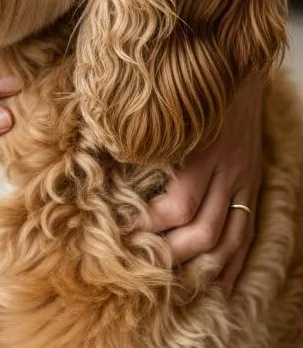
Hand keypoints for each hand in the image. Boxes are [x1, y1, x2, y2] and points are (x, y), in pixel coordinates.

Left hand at [142, 76, 264, 294]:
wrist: (236, 61)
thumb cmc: (185, 81)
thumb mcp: (161, 104)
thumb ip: (137, 129)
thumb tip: (96, 146)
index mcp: (198, 151)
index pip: (176, 206)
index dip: (150, 224)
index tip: (122, 231)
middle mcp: (226, 170)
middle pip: (204, 231)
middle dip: (173, 254)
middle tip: (143, 268)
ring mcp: (243, 179)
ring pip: (229, 238)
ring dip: (204, 267)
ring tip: (177, 286)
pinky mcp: (252, 182)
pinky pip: (247, 232)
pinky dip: (233, 262)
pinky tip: (218, 283)